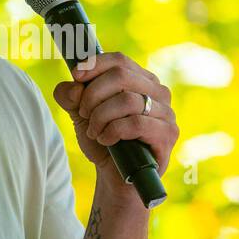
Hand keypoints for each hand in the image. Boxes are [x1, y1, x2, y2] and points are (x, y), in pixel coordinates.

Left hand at [52, 52, 178, 183]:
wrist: (116, 178)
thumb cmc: (103, 142)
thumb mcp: (80, 116)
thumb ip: (70, 97)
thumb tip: (73, 87)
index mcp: (141, 80)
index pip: (119, 60)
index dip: (95, 65)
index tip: (76, 76)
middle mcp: (158, 92)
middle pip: (120, 75)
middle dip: (93, 95)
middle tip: (83, 113)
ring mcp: (166, 112)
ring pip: (126, 100)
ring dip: (101, 117)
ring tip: (94, 131)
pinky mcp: (168, 133)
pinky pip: (136, 123)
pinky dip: (113, 131)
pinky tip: (106, 140)